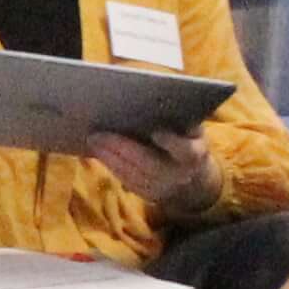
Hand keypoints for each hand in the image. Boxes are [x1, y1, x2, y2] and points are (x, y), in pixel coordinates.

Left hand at [80, 123, 217, 218]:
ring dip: (111, 158)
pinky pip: (127, 181)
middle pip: (150, 164)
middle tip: (99, 134)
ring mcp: (163, 188)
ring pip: (134, 175)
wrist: (193, 177)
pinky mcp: (148, 195)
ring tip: (94, 140)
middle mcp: (179, 175)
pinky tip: (99, 152)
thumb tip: (158, 93)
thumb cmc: (188, 140)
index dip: (171, 143)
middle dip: (124, 148)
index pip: (185, 151)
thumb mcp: (193, 128)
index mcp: (194, 155)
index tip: (155, 132)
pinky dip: (111, 166)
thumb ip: (182, 116)